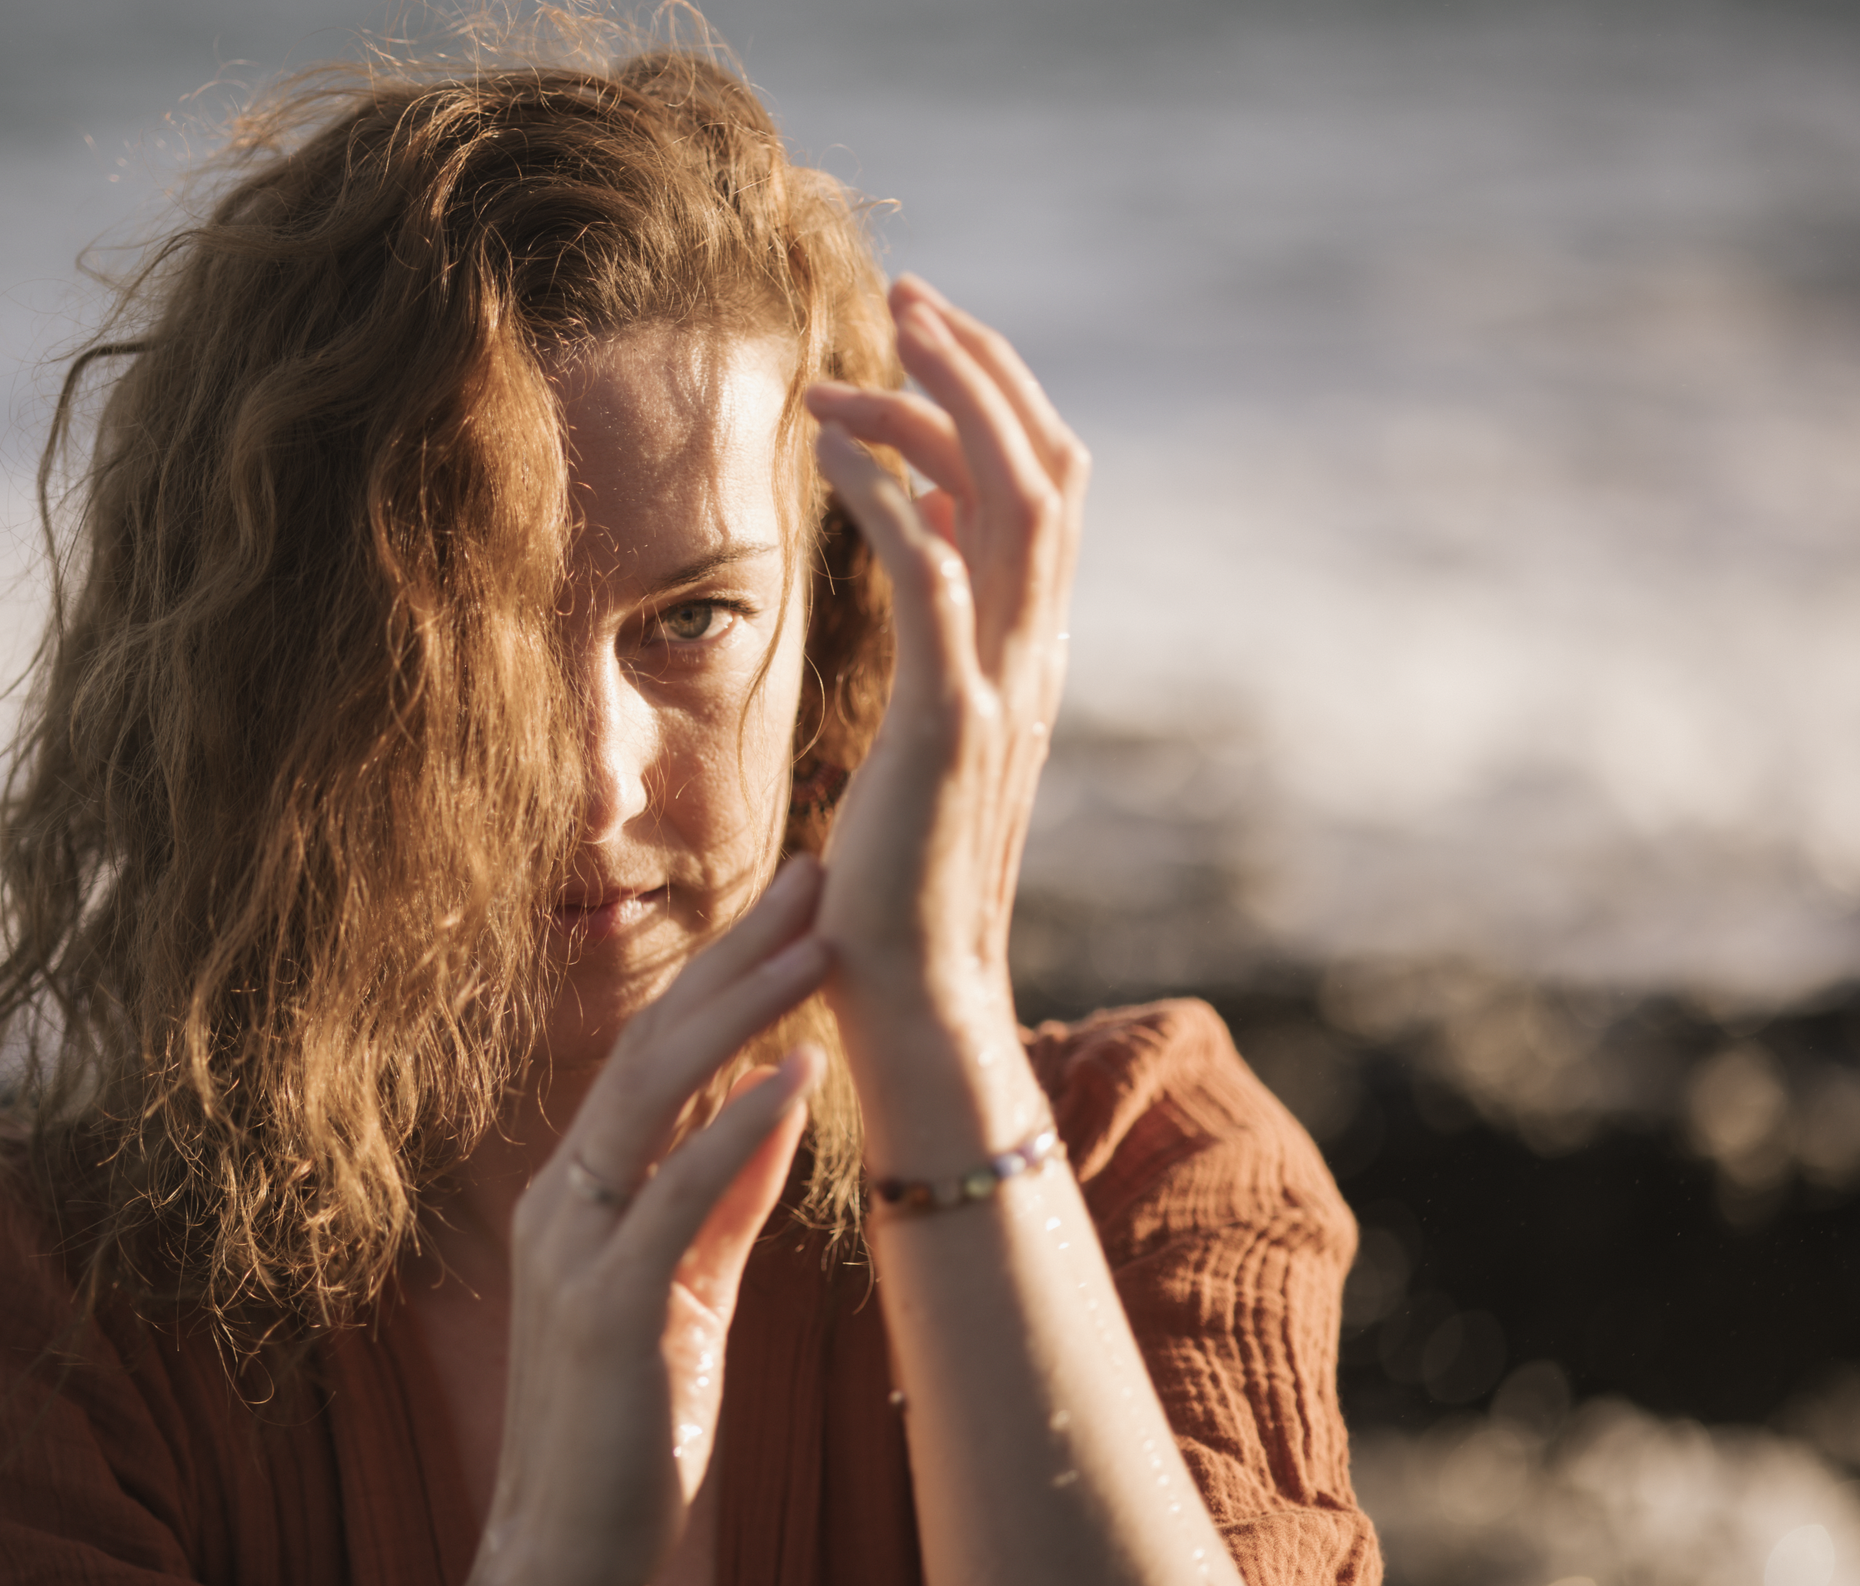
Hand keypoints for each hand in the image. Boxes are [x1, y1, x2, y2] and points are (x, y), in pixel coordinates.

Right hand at [435, 858, 831, 1585]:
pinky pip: (674, 1199)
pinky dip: (736, 1130)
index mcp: (581, 1189)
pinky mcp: (604, 1309)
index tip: (798, 903)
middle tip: (818, 873)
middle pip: (652, 1044)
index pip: (656, 1052)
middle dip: (739, 954)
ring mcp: (574, 1248)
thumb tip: (780, 1101)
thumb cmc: (628, 1426)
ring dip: (743, 1010)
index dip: (727, 971)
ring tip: (822, 940)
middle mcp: (565, 1198)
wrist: (561, 1553)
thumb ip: (726, 1198)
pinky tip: (796, 1074)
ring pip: (653, 1094)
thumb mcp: (688, 1291)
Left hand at [803, 276, 1086, 1033]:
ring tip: (866, 351)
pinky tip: (826, 451)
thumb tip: (915, 611)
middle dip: (981, 369)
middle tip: (907, 302)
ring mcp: (1005, 688)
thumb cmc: (896, 890)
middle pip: (1045, 468)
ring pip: (1008, 498)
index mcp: (1032, 663)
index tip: (920, 353)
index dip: (996, 406)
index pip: (1043, 497)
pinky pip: (936, 575)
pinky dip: (889, 496)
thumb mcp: (930, 760)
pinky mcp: (951, 721)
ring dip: (941, 406)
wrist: (915, 996)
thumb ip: (941, 679)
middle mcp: (1037, 661)